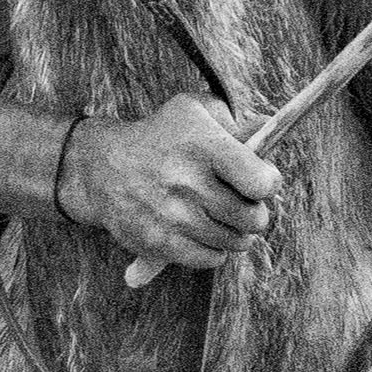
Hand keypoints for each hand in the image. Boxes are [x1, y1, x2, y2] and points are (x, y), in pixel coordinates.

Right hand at [62, 96, 281, 271]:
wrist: (102, 167)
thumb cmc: (161, 135)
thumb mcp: (194, 112)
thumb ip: (234, 121)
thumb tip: (267, 125)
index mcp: (202, 145)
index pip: (260, 183)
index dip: (268, 183)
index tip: (260, 180)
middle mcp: (186, 182)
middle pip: (253, 218)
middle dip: (255, 213)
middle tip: (244, 204)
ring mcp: (172, 216)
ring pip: (235, 242)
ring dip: (236, 233)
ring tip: (223, 218)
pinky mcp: (157, 242)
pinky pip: (210, 259)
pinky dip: (214, 251)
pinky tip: (204, 233)